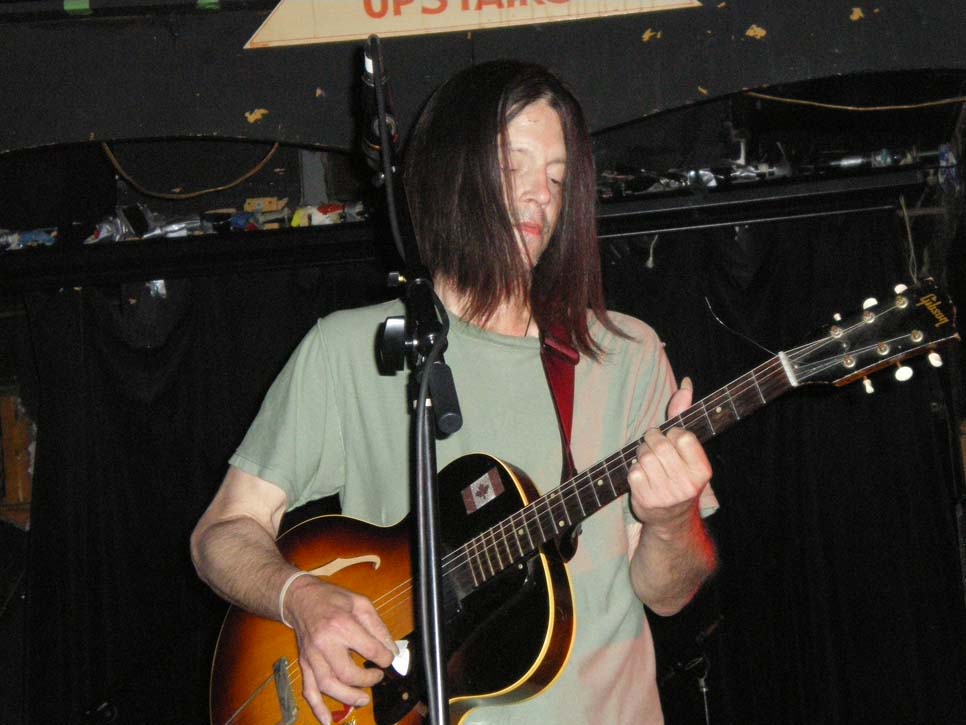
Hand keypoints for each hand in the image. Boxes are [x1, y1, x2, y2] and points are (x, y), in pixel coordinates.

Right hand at [284, 576, 397, 723]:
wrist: (300, 598)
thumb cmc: (332, 599)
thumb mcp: (360, 603)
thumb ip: (378, 627)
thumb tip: (392, 650)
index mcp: (342, 625)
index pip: (369, 649)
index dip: (384, 658)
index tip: (388, 659)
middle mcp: (325, 643)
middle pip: (347, 673)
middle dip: (367, 680)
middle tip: (377, 677)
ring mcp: (312, 656)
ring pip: (328, 685)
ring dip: (347, 697)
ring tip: (363, 699)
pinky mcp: (304, 664)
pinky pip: (309, 689)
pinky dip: (318, 707)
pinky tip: (328, 720)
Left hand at [627, 377, 711, 533]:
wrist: (671, 518)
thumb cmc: (679, 473)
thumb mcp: (687, 449)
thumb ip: (683, 415)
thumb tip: (685, 383)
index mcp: (702, 470)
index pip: (682, 436)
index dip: (672, 434)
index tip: (672, 440)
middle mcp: (687, 484)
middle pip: (660, 445)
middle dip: (652, 441)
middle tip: (655, 448)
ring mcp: (667, 494)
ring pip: (644, 457)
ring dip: (642, 454)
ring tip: (648, 462)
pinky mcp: (646, 500)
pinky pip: (633, 471)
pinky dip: (634, 470)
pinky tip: (642, 477)